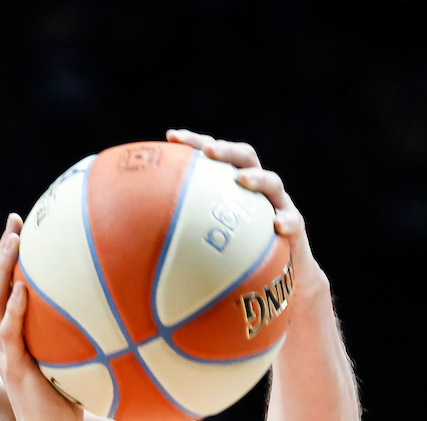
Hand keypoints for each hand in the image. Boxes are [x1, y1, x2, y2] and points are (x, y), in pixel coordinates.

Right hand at [0, 213, 83, 420]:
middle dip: (3, 252)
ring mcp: (6, 354)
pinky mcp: (16, 369)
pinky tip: (24, 288)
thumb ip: (79, 339)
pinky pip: (11, 333)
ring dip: (3, 269)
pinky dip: (15, 309)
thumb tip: (116, 313)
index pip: (4, 291)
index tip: (20, 229)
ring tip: (14, 241)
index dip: (8, 260)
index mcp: (12, 338)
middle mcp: (3, 342)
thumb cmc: (66, 406)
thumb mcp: (71, 364)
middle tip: (15, 222)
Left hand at [167, 129, 327, 299]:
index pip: (215, 155)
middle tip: (208, 151)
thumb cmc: (232, 256)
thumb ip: (180, 230)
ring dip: (257, 178)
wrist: (277, 277)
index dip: (195, 142)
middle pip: (245, 157)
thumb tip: (133, 236)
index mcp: (232, 184)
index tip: (171, 137)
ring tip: (241, 180)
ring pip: (272, 183)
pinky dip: (286, 221)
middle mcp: (256, 189)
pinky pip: (293, 222)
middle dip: (226, 150)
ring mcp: (277, 205)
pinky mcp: (293, 228)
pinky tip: (276, 225)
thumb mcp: (205, 240)